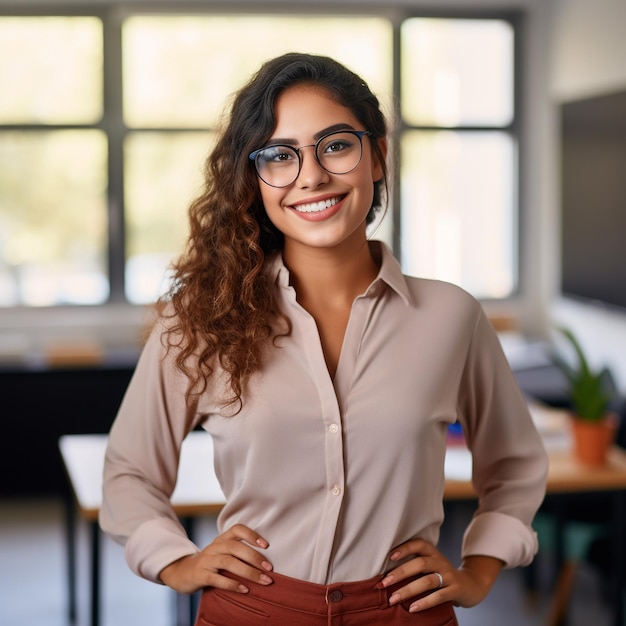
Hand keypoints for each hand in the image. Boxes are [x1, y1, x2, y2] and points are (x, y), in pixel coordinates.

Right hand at [159, 524, 273, 594]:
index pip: (237, 529)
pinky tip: (245, 590)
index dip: (252, 535)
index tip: (266, 545)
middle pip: (236, 547)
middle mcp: (215, 547)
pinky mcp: (201, 575)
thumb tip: (266, 560)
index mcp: (222, 539)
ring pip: (228, 562)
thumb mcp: (222, 552)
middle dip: (255, 558)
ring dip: (248, 572)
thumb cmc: (211, 562)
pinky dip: (232, 584)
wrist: (182, 572)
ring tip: (263, 580)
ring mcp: (207, 560)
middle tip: (270, 569)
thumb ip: (239, 552)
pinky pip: (217, 579)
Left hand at [381, 538, 502, 612]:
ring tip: (393, 599)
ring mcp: (449, 576)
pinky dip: (424, 602)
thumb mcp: (431, 565)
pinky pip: (438, 596)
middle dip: (400, 573)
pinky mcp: (455, 590)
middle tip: (384, 583)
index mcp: (433, 553)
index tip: (390, 556)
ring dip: (408, 590)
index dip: (404, 548)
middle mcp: (440, 561)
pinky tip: (412, 608)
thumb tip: (387, 573)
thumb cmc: (443, 574)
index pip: (418, 544)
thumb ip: (415, 564)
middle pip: (419, 564)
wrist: (472, 584)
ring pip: (426, 581)